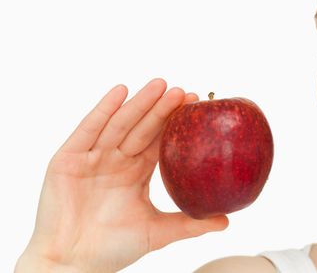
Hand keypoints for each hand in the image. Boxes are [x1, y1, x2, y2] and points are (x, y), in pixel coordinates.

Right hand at [16, 78, 228, 272]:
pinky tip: (120, 92)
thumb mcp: (157, 232)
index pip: (158, 140)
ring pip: (119, 124)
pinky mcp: (68, 159)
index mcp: (136, 172)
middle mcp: (116, 160)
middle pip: (142, 128)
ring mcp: (92, 157)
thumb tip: (226, 221)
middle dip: (161, 108)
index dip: (175, 122)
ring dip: (139, 103)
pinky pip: (88, 130)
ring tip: (160, 85)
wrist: (72, 265)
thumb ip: (190, 224)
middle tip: (182, 90)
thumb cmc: (111, 249)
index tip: (196, 104)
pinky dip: (103, 110)